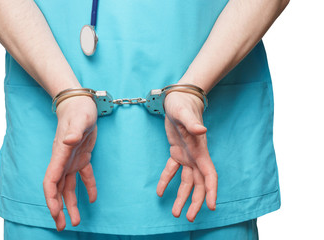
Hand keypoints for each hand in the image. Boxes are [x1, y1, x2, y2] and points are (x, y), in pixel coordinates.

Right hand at [43, 95, 97, 230]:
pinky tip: (91, 199)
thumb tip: (68, 141)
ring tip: (75, 221)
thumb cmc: (78, 110)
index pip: (51, 181)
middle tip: (63, 225)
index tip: (55, 212)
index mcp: (60, 155)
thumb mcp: (79, 119)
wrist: (79, 104)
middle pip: (57, 189)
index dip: (51, 197)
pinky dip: (87, 188)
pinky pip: (84, 176)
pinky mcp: (82, 157)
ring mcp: (72, 160)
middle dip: (58, 208)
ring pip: (69, 187)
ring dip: (71, 204)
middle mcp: (63, 161)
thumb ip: (74, 131)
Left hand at [156, 91, 217, 221]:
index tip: (211, 206)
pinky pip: (172, 170)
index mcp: (199, 150)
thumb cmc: (183, 103)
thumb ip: (192, 123)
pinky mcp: (176, 151)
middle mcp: (195, 156)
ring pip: (186, 181)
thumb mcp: (185, 113)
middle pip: (199, 184)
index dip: (212, 190)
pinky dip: (166, 180)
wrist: (178, 97)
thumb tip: (202, 130)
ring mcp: (186, 154)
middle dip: (195, 201)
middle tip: (187, 217)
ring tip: (175, 212)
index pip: (209, 175)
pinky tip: (160, 191)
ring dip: (182, 196)